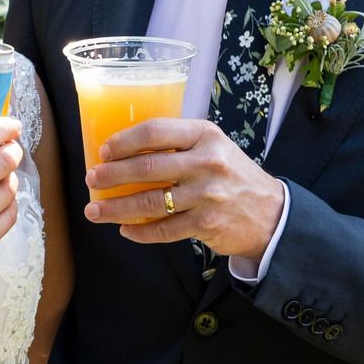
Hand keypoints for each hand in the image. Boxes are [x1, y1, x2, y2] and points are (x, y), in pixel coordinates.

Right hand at [0, 115, 22, 311]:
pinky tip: (1, 198)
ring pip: (10, 188)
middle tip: (10, 147)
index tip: (10, 123)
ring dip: (11, 176)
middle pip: (4, 161)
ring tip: (3, 174)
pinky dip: (9, 203)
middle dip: (12, 149)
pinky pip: (10, 215)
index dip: (3, 127)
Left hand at [84, 119, 284, 262]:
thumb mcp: (214, 148)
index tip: (104, 151)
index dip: (124, 141)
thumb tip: (126, 152)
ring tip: (94, 210)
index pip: (156, 131)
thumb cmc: (232, 177)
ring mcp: (207, 195)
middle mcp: (207, 162)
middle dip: (112, 175)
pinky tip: (125, 230)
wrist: (271, 214)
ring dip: (116, 208)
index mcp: (205, 135)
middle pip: (146, 167)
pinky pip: (163, 229)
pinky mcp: (206, 224)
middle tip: (92, 179)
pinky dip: (140, 232)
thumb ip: (179, 145)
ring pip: (149, 202)